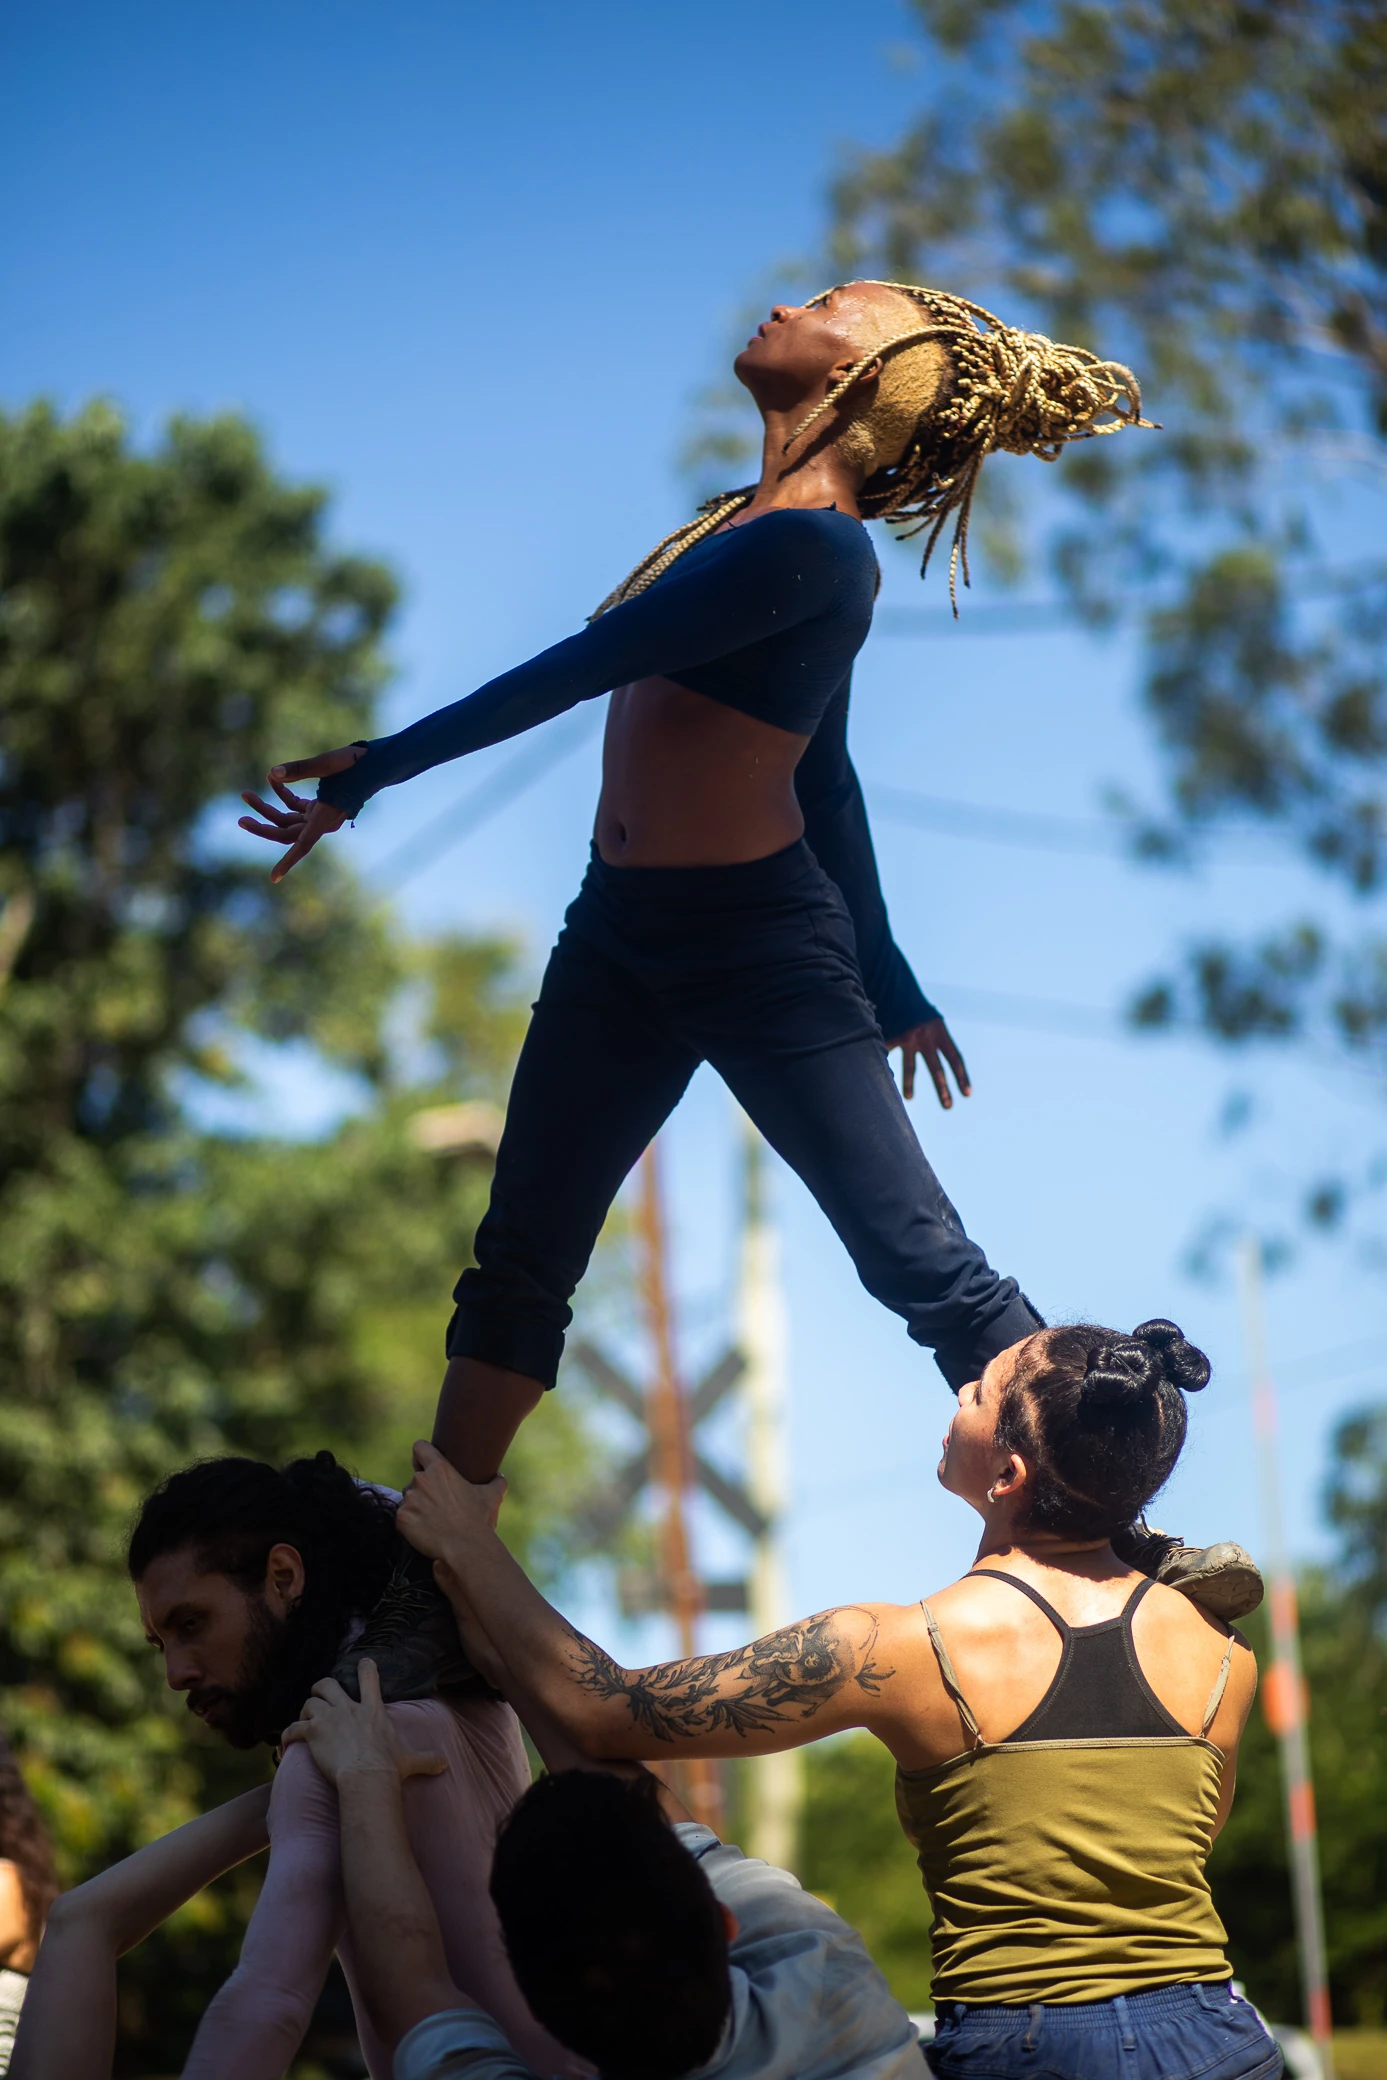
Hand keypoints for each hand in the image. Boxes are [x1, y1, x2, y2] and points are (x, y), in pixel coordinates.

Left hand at [238, 745, 363, 882]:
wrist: (378, 762)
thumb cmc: (357, 763)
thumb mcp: (326, 763)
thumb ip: (298, 768)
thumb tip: (270, 773)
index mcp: (327, 817)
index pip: (303, 845)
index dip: (287, 862)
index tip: (273, 878)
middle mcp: (323, 821)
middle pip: (287, 832)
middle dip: (263, 825)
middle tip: (240, 820)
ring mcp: (320, 815)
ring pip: (288, 820)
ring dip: (267, 808)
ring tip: (245, 795)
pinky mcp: (320, 806)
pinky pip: (295, 807)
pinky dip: (282, 794)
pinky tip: (271, 779)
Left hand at [281, 1660, 446, 1783]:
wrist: (367, 1777)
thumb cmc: (388, 1768)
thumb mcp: (410, 1761)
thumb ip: (427, 1759)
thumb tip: (446, 1764)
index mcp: (372, 1710)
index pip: (369, 1678)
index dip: (365, 1667)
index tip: (362, 1662)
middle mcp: (349, 1708)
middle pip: (327, 1684)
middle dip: (320, 1688)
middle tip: (318, 1697)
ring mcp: (329, 1718)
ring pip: (309, 1703)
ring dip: (304, 1712)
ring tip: (302, 1723)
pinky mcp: (313, 1732)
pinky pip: (293, 1729)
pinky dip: (286, 1736)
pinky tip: (284, 1744)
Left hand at [397, 1440, 506, 1562]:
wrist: (465, 1547)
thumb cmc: (478, 1520)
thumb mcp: (492, 1497)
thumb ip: (496, 1482)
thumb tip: (500, 1478)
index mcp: (440, 1469)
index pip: (420, 1447)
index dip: (421, 1455)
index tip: (423, 1463)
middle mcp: (421, 1480)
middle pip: (415, 1478)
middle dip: (423, 1490)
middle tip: (437, 1504)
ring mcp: (409, 1499)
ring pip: (408, 1498)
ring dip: (416, 1506)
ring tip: (432, 1520)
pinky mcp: (401, 1518)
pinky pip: (402, 1517)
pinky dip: (410, 1524)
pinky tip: (424, 1531)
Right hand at [888, 1016, 970, 1107]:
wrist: (900, 988)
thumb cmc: (918, 1009)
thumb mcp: (933, 1022)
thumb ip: (937, 1041)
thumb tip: (947, 1061)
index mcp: (941, 1033)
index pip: (955, 1058)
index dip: (962, 1076)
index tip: (967, 1093)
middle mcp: (927, 1038)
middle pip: (937, 1068)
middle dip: (942, 1088)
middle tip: (948, 1106)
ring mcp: (910, 1039)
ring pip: (910, 1067)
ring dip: (909, 1084)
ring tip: (909, 1098)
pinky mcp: (894, 1037)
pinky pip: (891, 1054)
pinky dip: (886, 1064)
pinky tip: (883, 1076)